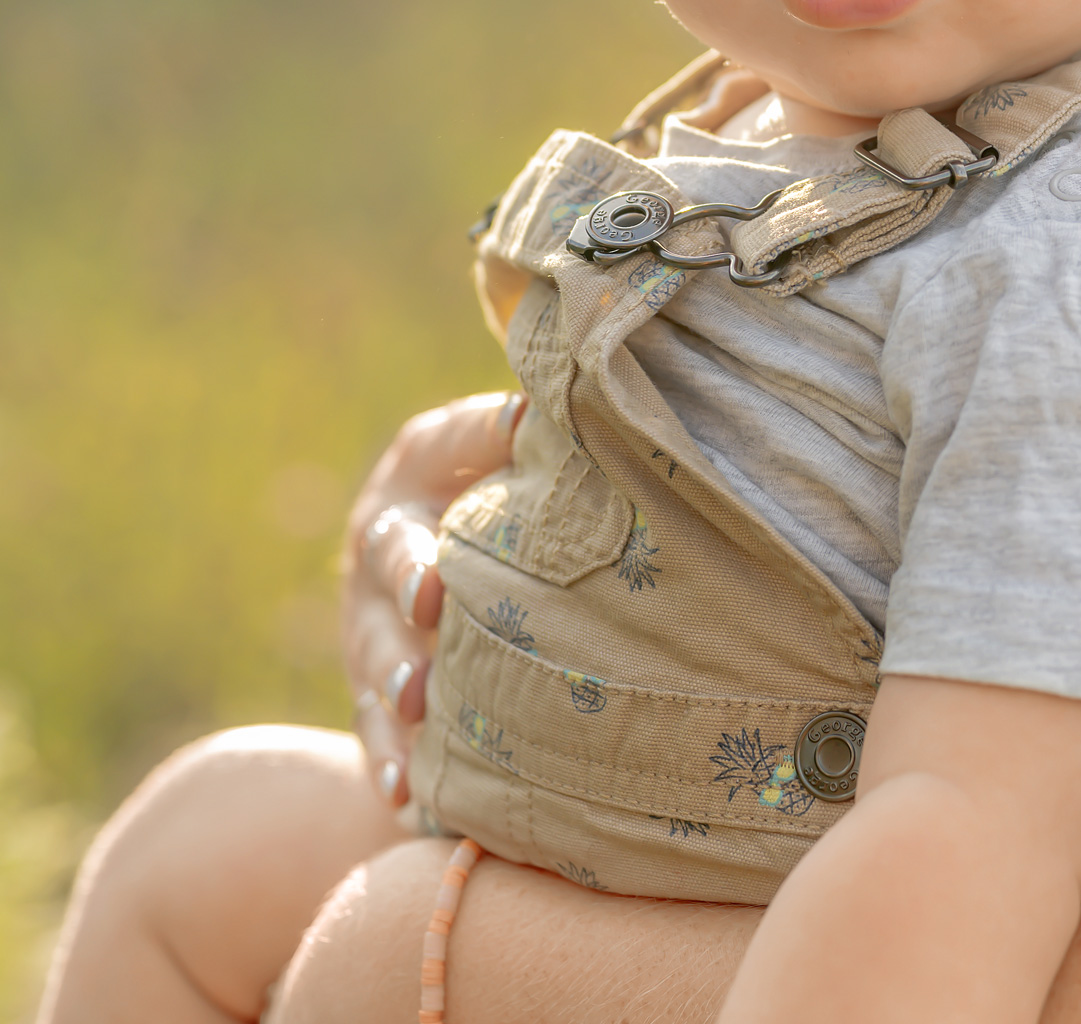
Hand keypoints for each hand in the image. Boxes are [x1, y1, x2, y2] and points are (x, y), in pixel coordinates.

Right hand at [343, 393, 523, 806]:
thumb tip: (601, 397)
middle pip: (391, 551)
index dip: (477, 440)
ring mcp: (368, 617)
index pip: (451, 439)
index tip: (512, 437)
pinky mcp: (372, 690)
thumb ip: (546, 427)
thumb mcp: (515, 445)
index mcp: (426, 460)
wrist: (440, 546)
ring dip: (394, 674)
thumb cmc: (510, 486)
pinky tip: (409, 793)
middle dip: (410, 572)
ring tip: (417, 700)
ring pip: (374, 649)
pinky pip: (374, 733)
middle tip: (431, 594)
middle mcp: (386, 535)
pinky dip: (392, 762)